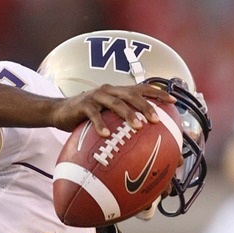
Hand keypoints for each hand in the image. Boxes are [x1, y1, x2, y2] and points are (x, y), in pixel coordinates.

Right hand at [51, 82, 176, 136]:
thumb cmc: (86, 118)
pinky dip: (100, 124)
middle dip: (146, 106)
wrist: (59, 111)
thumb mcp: (106, 117)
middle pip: (132, 95)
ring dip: (128, 114)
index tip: (174, 103)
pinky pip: (94, 115)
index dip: (158, 94)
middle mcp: (109, 90)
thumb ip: (120, 123)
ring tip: (138, 126)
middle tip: (157, 120)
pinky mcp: (83, 105)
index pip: (142, 89)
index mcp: (118, 91)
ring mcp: (96, 96)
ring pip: (116, 103)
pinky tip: (107, 135)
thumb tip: (140, 141)